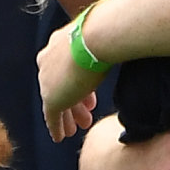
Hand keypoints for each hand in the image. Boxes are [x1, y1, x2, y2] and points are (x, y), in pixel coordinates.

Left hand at [38, 21, 100, 138]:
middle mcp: (48, 60)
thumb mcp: (101, 36)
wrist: (98, 37)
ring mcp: (47, 80)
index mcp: (58, 43)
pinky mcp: (50, 98)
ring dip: (67, 117)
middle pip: (60, 86)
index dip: (79, 84)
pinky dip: (56, 127)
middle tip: (84, 116)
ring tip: (75, 129)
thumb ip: (103, 44)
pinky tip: (60, 137)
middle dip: (73, 103)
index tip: (90, 98)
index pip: (66, 68)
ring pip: (55, 103)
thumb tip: (122, 42)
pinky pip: (51, 117)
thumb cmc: (108, 32)